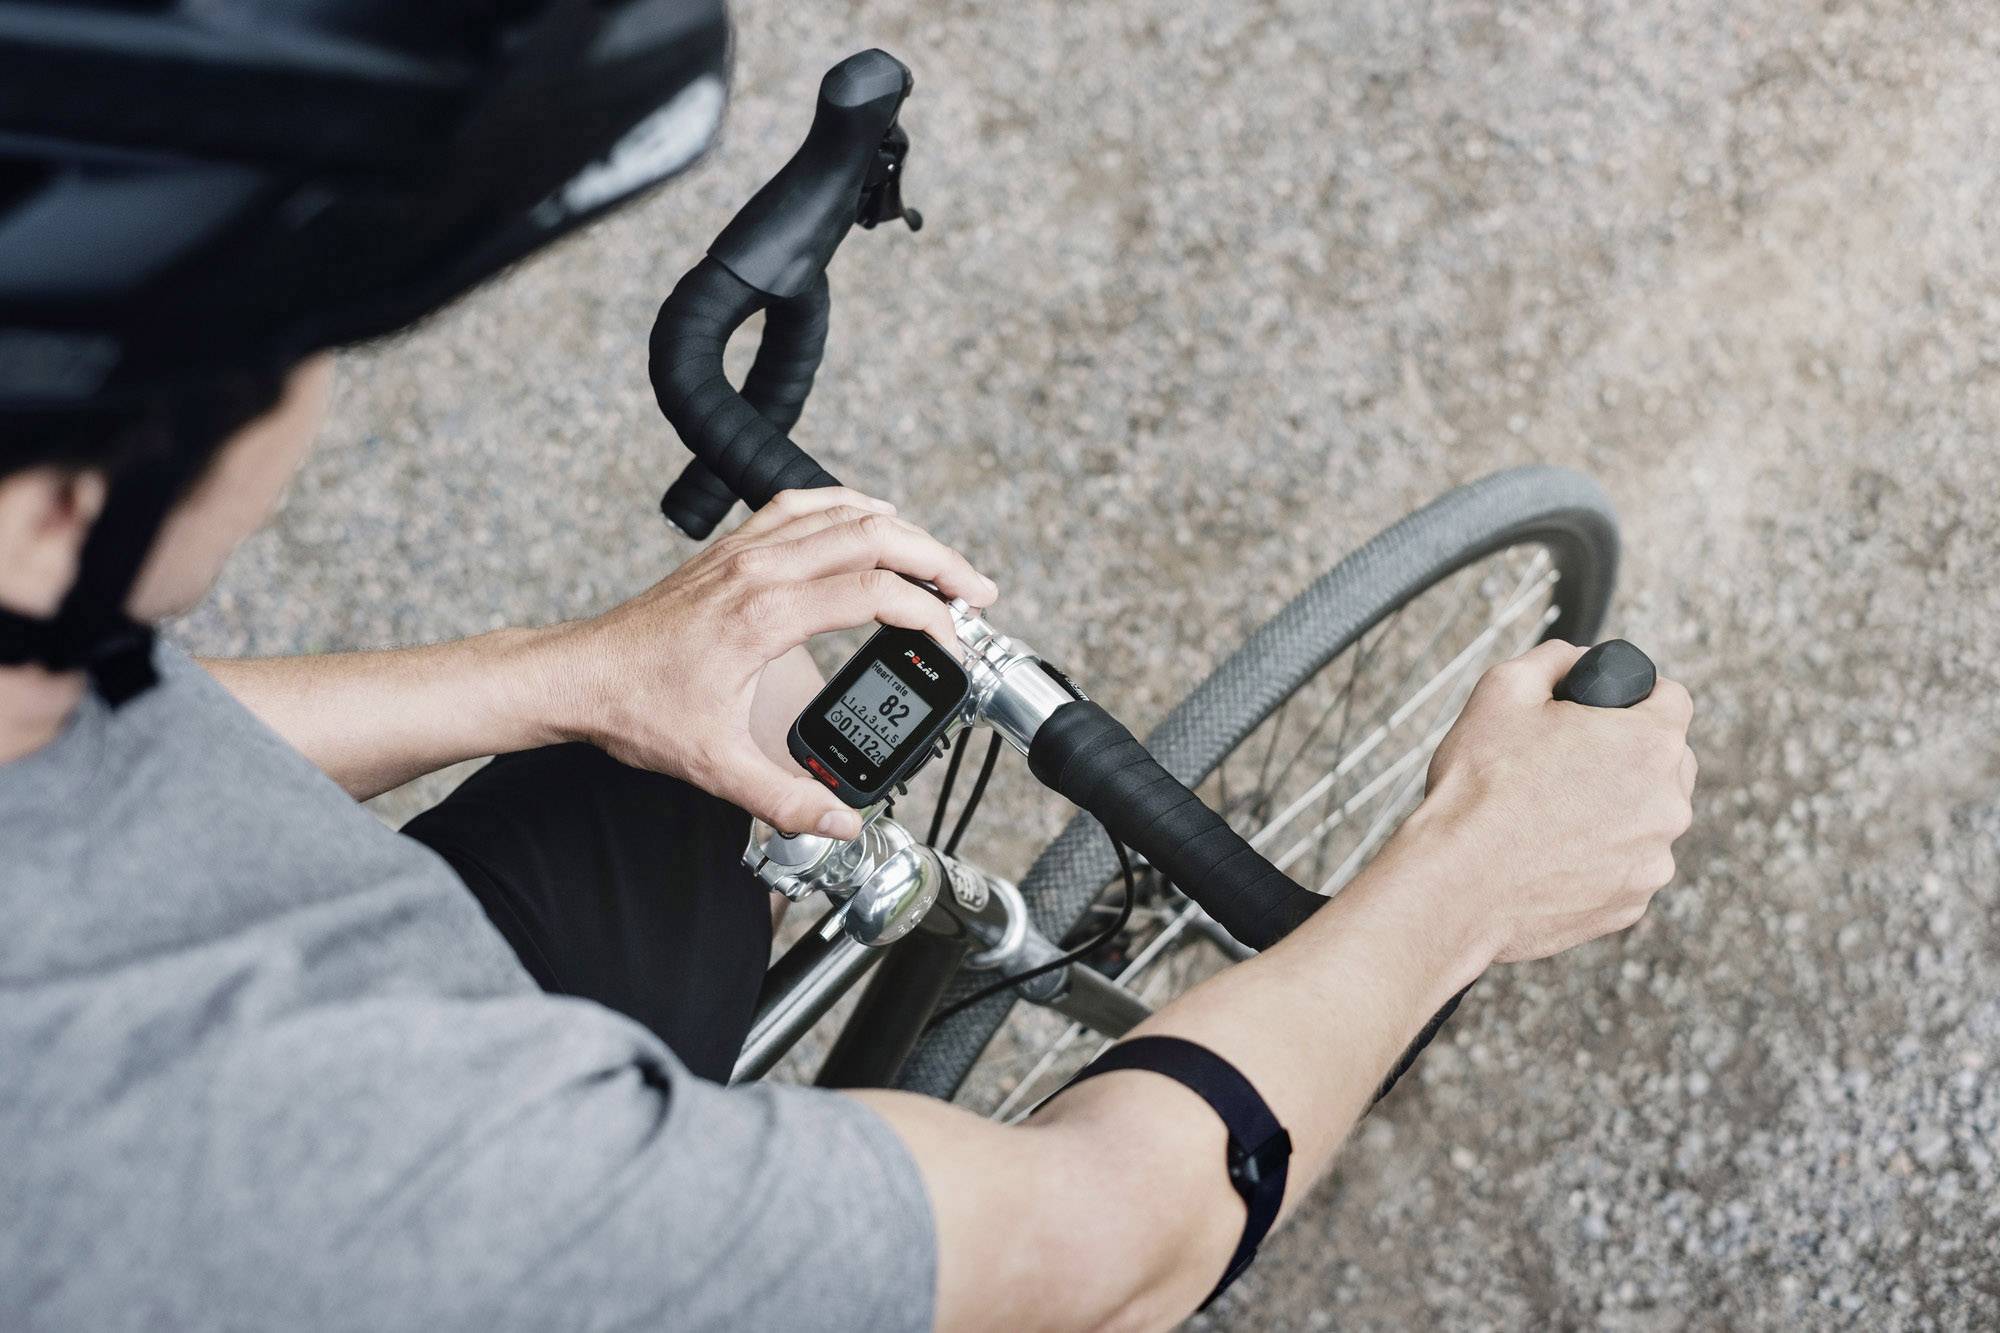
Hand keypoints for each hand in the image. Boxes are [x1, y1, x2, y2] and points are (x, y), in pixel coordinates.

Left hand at [550, 488, 997, 838]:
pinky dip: (847, 506)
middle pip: (873, 534)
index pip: (873, 592)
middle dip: (937, 559)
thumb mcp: (716, 766)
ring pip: (842, 510)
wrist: (578, 676)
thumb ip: (786, 799)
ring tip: (939, 561)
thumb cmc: (637, 710)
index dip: (927, 615)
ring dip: (900, 529)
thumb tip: (842, 825)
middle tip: (975, 592)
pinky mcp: (731, 548)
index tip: (951, 644)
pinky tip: (868, 520)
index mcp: (764, 615)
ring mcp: (744, 551)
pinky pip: (802, 503)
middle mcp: (759, 569)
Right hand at [1390, 639, 1696, 966]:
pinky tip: (1550, 854)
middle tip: (1568, 762)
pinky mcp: (1633, 904)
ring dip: (1615, 809)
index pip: (1673, 698)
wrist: (1456, 885)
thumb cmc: (1478, 788)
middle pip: (1669, 762)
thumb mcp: (1503, 690)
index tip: (1605, 709)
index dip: (1636, 696)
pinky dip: (1600, 858)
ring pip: (1648, 818)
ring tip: (1550, 814)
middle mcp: (1669, 804)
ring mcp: (1655, 860)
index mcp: (1649, 743)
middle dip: (1629, 755)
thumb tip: (1576, 660)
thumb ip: (1555, 659)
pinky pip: (1627, 866)